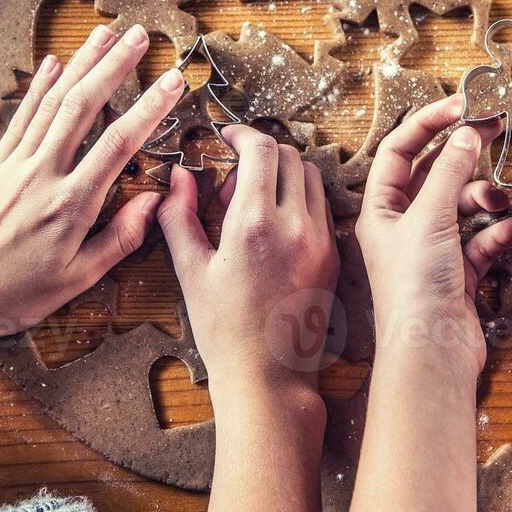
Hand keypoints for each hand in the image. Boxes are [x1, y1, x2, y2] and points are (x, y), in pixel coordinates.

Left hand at [0, 24, 184, 355]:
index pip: (120, 143)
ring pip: (53, 103)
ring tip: (105, 34)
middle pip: (84, 107)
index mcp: (71, 205)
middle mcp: (43, 175)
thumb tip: (153, 200)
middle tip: (140, 35)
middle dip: (114, 66)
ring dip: (81, 65)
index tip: (174, 80)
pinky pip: (21, 118)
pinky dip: (39, 87)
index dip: (150, 107)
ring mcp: (15, 166)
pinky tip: (55, 64)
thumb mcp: (77, 279)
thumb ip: (119, 237)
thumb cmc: (14, 296)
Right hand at [157, 126, 339, 406]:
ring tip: (253, 206)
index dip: (241, 134)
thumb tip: (177, 178)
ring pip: (311, 178)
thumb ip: (179, 216)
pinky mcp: (334, 256)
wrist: (269, 378)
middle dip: (260, 154)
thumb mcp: (191, 271)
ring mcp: (321, 240)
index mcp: (254, 224)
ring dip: (283, 175)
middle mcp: (295, 226)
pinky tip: (276, 229)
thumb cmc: (225, 331)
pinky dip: (301, 200)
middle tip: (232, 184)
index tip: (226, 137)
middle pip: (289, 155)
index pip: (261, 149)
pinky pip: (323, 207)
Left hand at [356, 95, 511, 380]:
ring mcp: (430, 251)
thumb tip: (466, 134)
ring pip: (460, 206)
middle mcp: (402, 226)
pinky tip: (508, 230)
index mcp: (380, 209)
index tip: (462, 105)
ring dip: (482, 197)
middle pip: (433, 175)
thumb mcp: (431, 219)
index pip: (400, 150)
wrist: (431, 356)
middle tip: (495, 130)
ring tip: (497, 200)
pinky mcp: (456, 274)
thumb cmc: (414, 290)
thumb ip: (451, 173)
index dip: (428, 123)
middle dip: (463, 154)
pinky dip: (495, 232)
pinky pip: (479, 241)